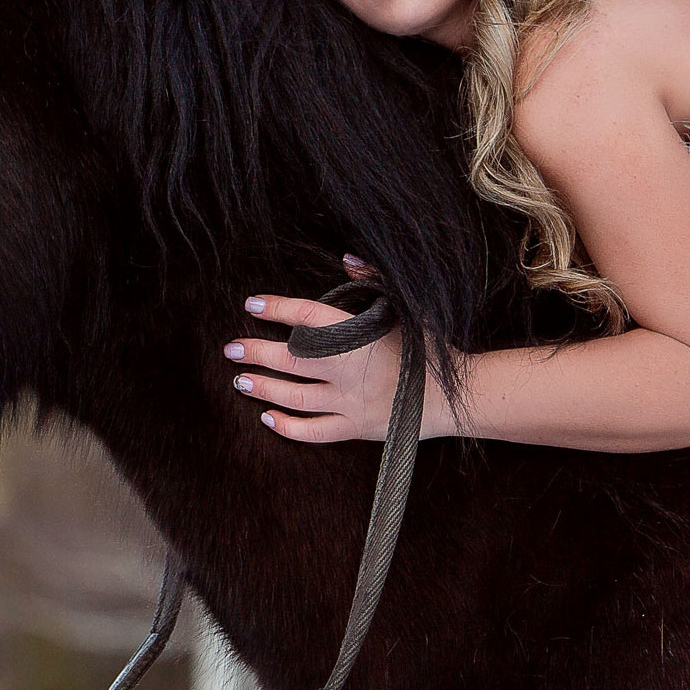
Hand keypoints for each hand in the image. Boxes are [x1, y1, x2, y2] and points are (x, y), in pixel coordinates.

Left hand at [226, 256, 450, 443]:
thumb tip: (347, 257)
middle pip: (292, 359)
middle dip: (257, 352)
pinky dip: (288, 427)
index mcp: (360, 335)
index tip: (253, 304)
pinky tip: (268, 419)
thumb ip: (375, 281)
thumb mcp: (409, 307)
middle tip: (231, 348)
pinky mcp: (356, 428)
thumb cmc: (431, 348)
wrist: (457, 396)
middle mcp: (350, 369)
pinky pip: (314, 431)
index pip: (309, 317)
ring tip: (240, 380)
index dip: (277, 309)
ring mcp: (351, 402)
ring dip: (265, 388)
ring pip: (295, 396)